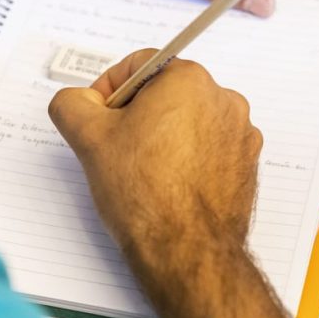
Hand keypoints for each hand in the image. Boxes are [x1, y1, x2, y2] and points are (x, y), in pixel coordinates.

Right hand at [48, 51, 261, 254]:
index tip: (98, 118)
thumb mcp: (88, 137)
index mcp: (188, 80)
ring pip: (187, 122)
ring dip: (161, 137)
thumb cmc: (144, 193)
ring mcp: (240, 135)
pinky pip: (207, 149)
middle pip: (165, 93)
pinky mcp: (246, 166)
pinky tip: (166, 185)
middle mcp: (223, 100)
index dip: (109, 90)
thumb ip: (72, 103)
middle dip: (136, 115)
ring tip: (141, 171)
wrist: (186, 251)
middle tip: (114, 147)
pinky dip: (185, 159)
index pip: (139, 66)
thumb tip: (78, 100)